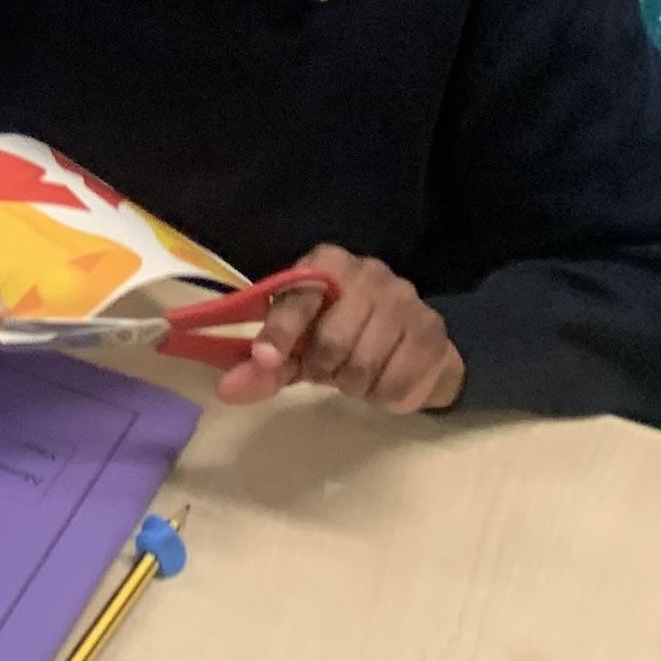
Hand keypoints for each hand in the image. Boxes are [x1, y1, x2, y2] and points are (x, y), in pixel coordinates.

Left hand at [218, 244, 464, 411]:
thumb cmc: (339, 339)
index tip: (267, 358)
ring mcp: (405, 298)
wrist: (408, 347)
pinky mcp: (432, 330)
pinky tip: (382, 383)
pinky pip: (396, 382)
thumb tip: (228, 389)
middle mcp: (367, 272)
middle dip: (322, 369)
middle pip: (332, 339)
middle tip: (326, 372)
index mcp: (325, 264)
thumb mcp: (297, 349)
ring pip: (364, 364)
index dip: (281, 330)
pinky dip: (381, 396)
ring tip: (353, 376)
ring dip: (352, 385)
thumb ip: (264, 367)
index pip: (299, 294)